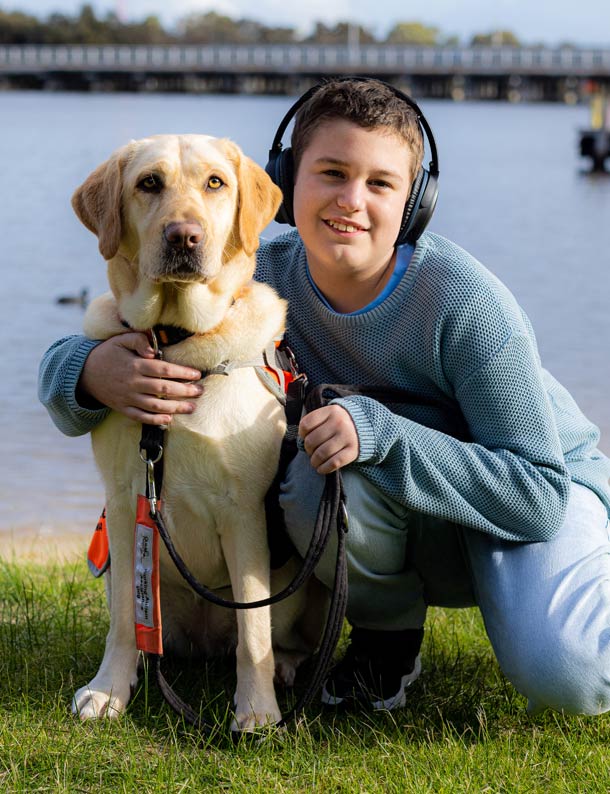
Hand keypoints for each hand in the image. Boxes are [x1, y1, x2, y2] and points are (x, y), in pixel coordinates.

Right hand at [78, 333, 202, 425]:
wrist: (84, 373)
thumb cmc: (108, 354)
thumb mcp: (121, 340)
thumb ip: (139, 340)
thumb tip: (154, 350)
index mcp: (134, 365)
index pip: (163, 369)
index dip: (182, 372)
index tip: (196, 374)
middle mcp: (132, 383)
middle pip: (163, 389)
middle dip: (185, 391)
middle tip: (200, 391)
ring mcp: (127, 398)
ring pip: (155, 406)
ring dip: (176, 408)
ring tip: (192, 407)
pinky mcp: (122, 408)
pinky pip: (140, 417)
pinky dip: (155, 420)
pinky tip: (169, 420)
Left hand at [298, 405, 358, 473]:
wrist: (367, 425)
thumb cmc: (341, 422)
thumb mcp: (330, 414)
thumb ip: (316, 423)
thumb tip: (301, 441)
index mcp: (331, 411)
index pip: (306, 425)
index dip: (302, 434)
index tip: (305, 438)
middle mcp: (339, 423)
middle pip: (312, 441)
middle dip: (308, 449)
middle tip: (311, 451)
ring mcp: (347, 437)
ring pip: (321, 453)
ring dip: (314, 461)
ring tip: (315, 462)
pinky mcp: (353, 451)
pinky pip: (334, 463)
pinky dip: (324, 468)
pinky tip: (321, 468)